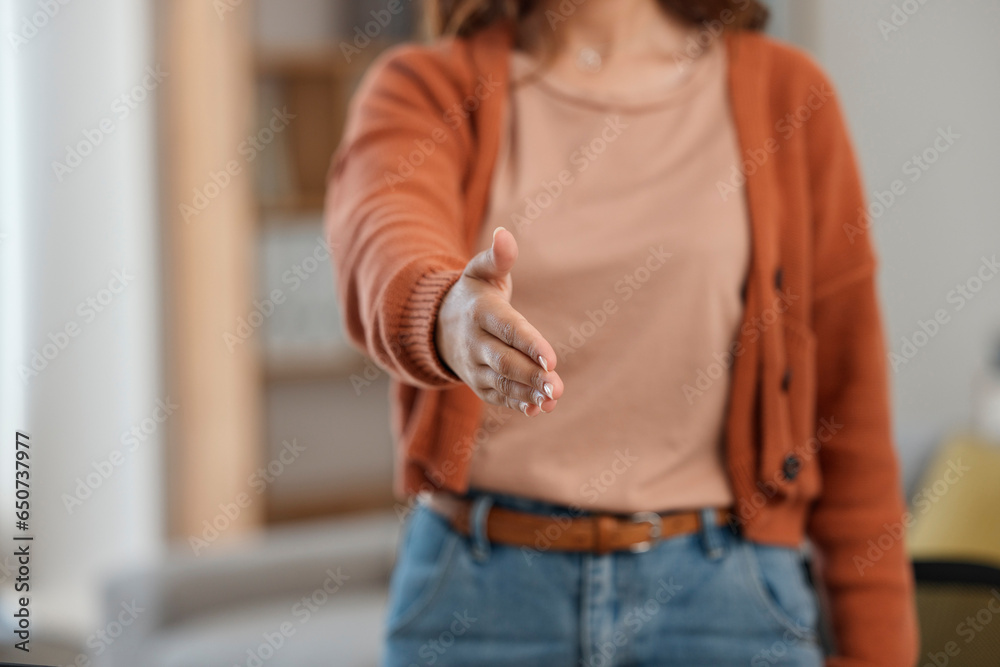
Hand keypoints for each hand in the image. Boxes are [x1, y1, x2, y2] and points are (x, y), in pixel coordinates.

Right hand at [435, 227, 562, 415]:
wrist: (438, 325)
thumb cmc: (474, 294)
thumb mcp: (481, 272)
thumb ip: (497, 257)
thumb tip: (504, 235)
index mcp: (481, 313)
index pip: (508, 330)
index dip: (530, 344)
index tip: (552, 359)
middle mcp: (475, 342)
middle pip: (504, 362)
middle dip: (531, 375)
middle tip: (557, 386)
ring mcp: (475, 366)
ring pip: (501, 382)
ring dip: (527, 392)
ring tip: (553, 398)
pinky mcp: (478, 384)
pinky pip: (497, 396)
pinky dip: (517, 403)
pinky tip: (538, 408)